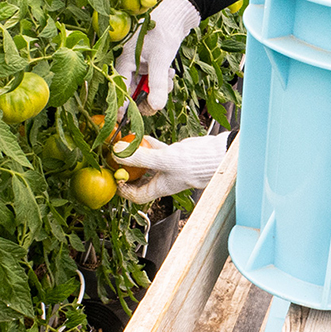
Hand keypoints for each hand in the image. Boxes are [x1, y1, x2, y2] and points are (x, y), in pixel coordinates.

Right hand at [112, 0, 199, 113]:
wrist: (175, 16)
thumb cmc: (163, 33)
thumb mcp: (161, 61)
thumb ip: (157, 84)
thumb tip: (156, 108)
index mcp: (124, 62)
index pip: (118, 90)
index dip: (123, 107)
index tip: (126, 121)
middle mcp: (129, 66)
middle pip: (133, 93)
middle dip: (148, 96)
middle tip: (160, 97)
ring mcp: (139, 66)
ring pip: (146, 89)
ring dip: (158, 88)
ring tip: (168, 76)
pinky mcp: (149, 66)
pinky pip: (153, 82)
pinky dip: (162, 81)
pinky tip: (169, 71)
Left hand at [113, 132, 227, 202]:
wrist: (215, 153)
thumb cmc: (193, 164)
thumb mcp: (163, 160)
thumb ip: (140, 157)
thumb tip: (116, 152)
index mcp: (160, 187)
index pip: (137, 195)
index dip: (124, 191)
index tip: (115, 178)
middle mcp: (163, 178)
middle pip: (140, 179)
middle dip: (127, 171)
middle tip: (115, 161)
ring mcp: (167, 166)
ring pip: (147, 163)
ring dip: (136, 156)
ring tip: (124, 147)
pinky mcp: (173, 154)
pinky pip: (156, 150)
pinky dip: (148, 144)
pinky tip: (142, 136)